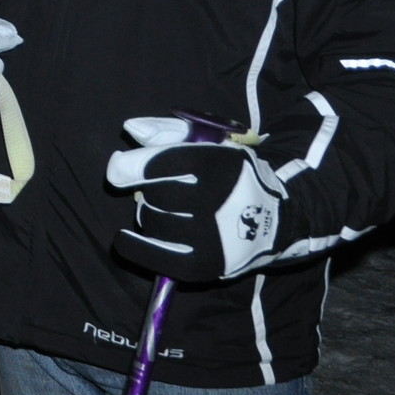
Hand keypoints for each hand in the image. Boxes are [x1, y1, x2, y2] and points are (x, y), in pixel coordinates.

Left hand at [105, 116, 286, 280]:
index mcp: (218, 164)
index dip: (129, 166)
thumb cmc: (232, 175)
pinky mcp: (205, 266)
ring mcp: (211, 237)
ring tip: (170, 211)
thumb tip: (131, 128)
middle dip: (149, 190)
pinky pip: (154, 256)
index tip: (118, 168)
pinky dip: (133, 246)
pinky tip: (124, 238)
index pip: (159, 164)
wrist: (276, 219)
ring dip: (150, 213)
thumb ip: (167, 131)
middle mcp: (216, 202)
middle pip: (153, 195)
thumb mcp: (211, 142)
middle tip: (162, 190)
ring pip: (151, 221)